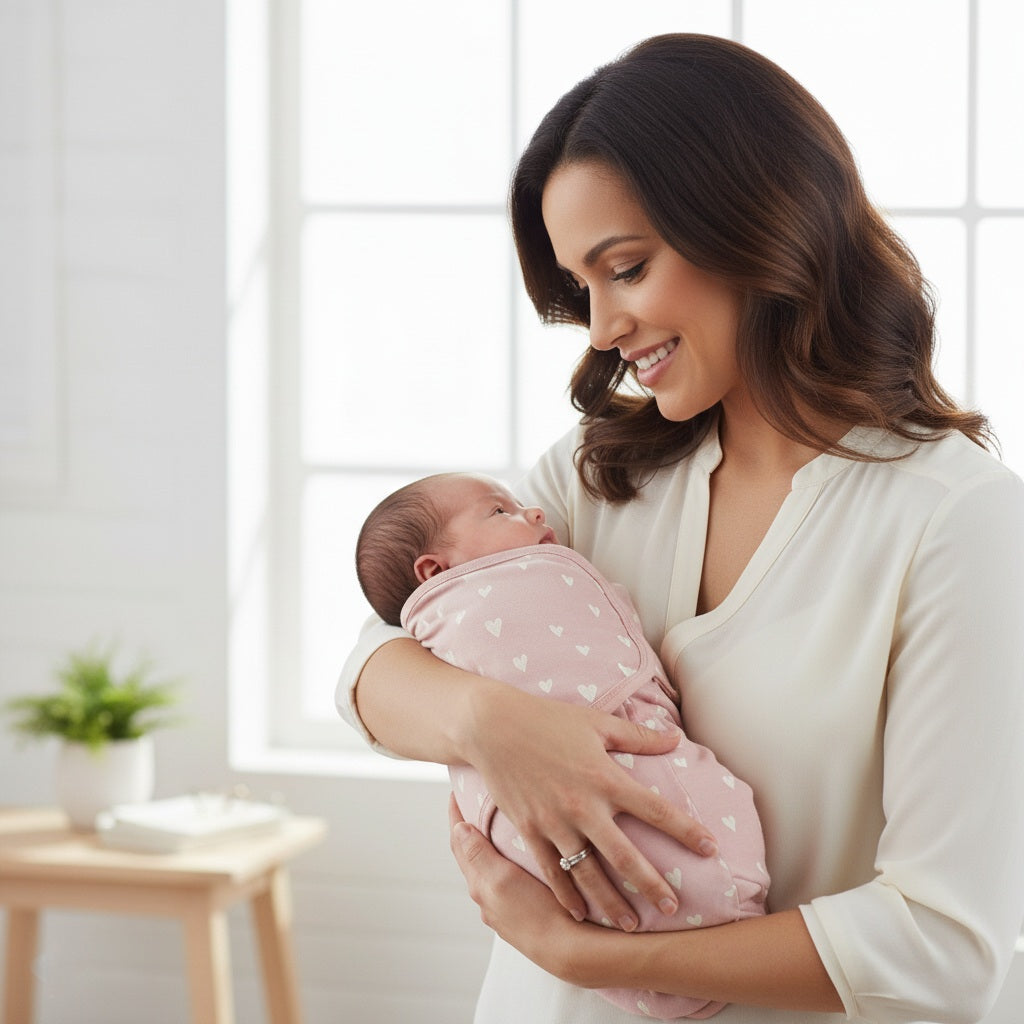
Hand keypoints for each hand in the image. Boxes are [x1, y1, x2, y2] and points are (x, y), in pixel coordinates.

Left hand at [450, 796, 582, 979]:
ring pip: (492, 867)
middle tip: (476, 799)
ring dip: (490, 844)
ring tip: (498, 822)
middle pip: (473, 855)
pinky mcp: (528, 912)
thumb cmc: (536, 914)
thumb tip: (458, 828)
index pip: (460, 843)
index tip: (454, 791)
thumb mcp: (502, 879)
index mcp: (480, 885)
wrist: (570, 951)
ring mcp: (508, 906)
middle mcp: (489, 897)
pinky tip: (523, 856)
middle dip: (471, 827)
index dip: (456, 815)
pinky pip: (510, 879)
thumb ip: (478, 854)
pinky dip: (508, 860)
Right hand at [460, 683, 718, 928]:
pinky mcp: (529, 830)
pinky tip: (581, 914)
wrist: (492, 727)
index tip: (710, 848)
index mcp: (604, 777)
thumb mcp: (596, 722)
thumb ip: (638, 736)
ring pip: (588, 873)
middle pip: (624, 855)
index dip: (685, 830)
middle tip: (673, 908)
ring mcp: (554, 822)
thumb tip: (675, 739)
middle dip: (651, 885)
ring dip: (611, 902)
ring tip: (631, 925)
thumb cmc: (547, 719)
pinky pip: (552, 871)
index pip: (655, 809)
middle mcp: (583, 805)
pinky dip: (567, 895)